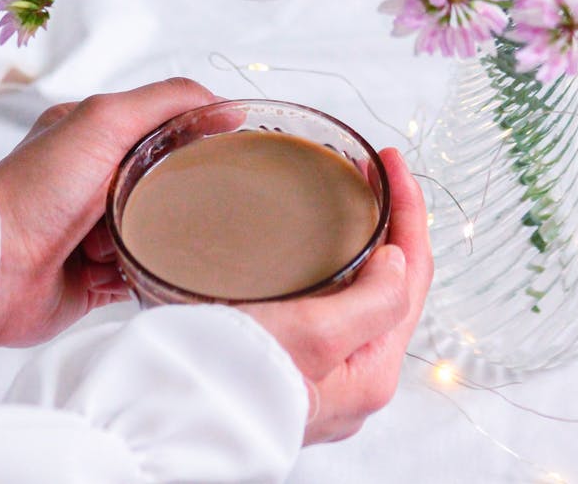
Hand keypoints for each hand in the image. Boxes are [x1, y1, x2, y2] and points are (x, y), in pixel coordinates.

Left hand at [0, 77, 216, 347]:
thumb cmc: (38, 189)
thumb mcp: (104, 119)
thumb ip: (166, 101)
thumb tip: (225, 105)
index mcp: (92, 136)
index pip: (161, 127)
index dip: (194, 135)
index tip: (228, 145)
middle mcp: (94, 181)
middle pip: (166, 183)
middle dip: (178, 194)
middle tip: (184, 200)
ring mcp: (96, 231)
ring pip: (160, 232)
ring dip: (155, 239)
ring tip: (133, 240)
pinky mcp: (98, 278)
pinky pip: (144, 276)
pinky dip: (144, 275)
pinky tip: (132, 270)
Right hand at [243, 147, 431, 443]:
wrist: (164, 415)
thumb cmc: (232, 382)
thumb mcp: (315, 335)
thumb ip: (372, 301)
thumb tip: (398, 261)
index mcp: (371, 371)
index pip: (413, 275)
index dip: (409, 211)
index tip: (391, 163)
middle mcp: (351, 376)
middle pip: (391, 282)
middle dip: (390, 221)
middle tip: (374, 171)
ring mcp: (320, 371)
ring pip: (359, 291)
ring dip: (362, 240)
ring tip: (351, 194)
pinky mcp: (287, 360)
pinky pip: (326, 303)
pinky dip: (332, 263)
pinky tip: (312, 244)